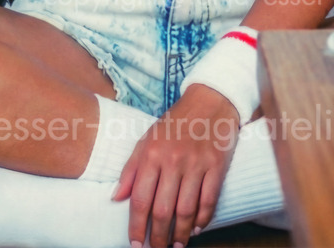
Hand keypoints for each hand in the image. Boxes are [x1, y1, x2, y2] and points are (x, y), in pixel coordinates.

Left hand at [114, 84, 238, 247]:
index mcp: (152, 153)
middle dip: (157, 237)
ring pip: (186, 210)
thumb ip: (131, 168)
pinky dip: (203, 219)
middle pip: (163, 210)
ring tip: (177, 245)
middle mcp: (173, 160)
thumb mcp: (148, 138)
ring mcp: (197, 163)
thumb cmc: (175, 122)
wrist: (210, 100)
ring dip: (181, 234)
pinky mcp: (217, 165)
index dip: (136, 226)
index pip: (140, 199)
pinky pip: (209, 200)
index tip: (135, 243)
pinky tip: (197, 229)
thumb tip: (116, 198)